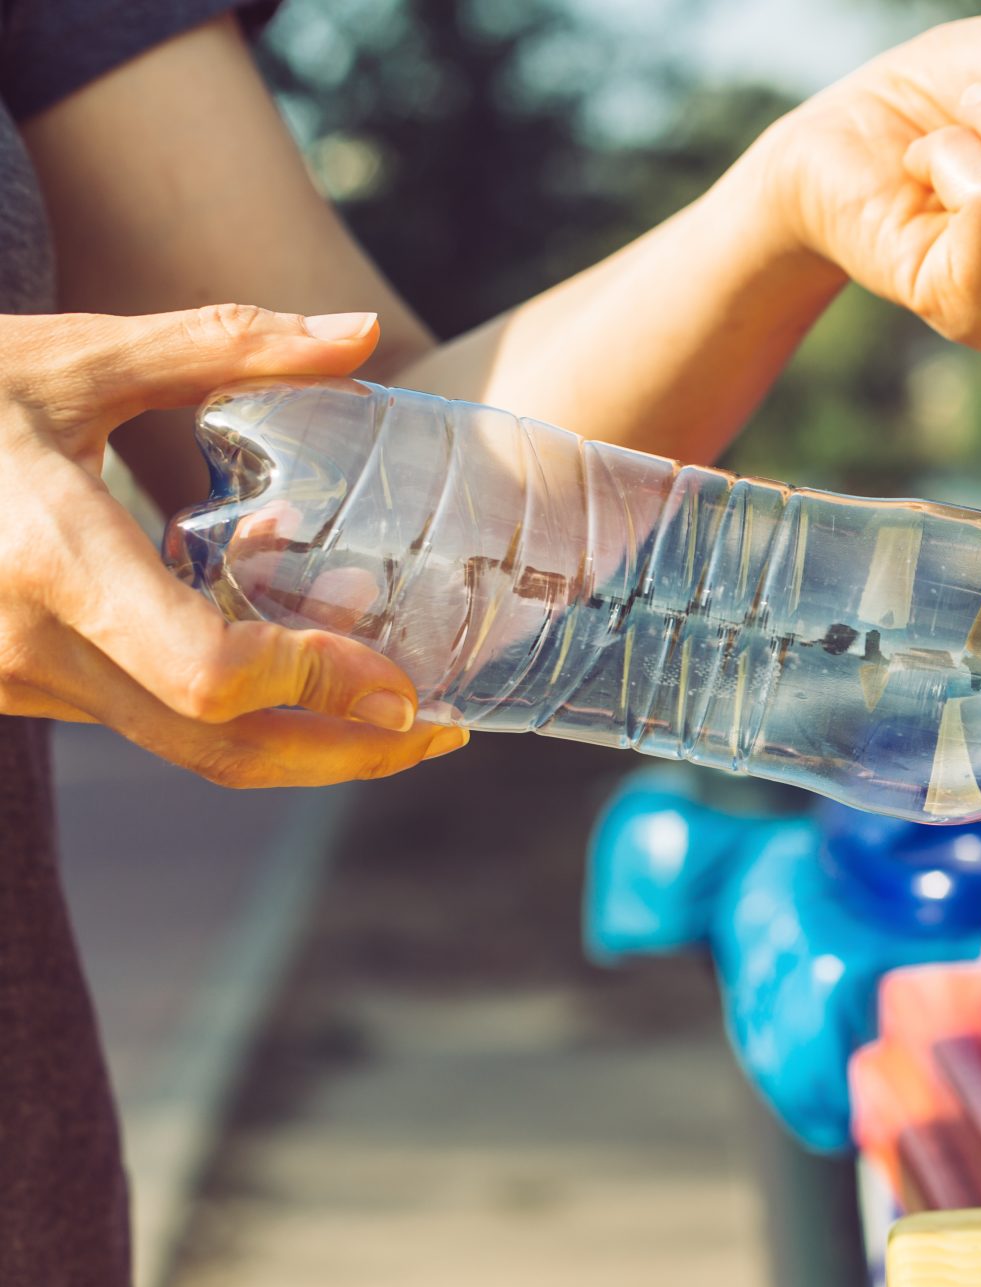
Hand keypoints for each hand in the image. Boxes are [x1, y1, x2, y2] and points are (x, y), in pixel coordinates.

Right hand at [0, 305, 465, 786]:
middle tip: (433, 729)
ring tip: (389, 703)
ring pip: (179, 749)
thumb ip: (225, 343)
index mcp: (50, 558)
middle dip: (340, 754)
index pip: (209, 675)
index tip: (404, 686)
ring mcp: (13, 680)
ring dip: (293, 742)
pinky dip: (228, 716)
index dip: (316, 691)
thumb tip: (359, 332)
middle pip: (216, 748)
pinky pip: (140, 722)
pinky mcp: (13, 688)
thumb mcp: (74, 354)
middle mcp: (28, 644)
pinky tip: (293, 670)